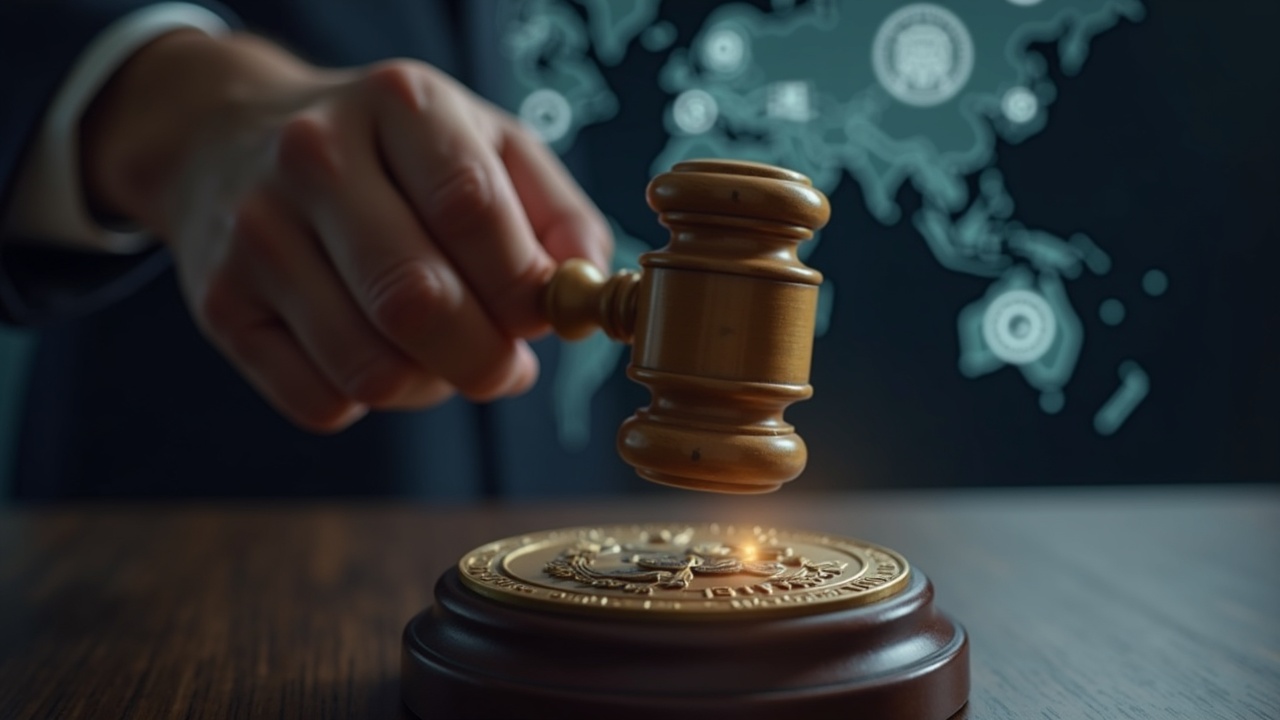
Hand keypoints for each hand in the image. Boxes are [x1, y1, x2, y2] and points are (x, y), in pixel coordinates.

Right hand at [82, 31, 610, 431]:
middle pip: (417, 300)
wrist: (230, 138)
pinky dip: (368, 401)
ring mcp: (255, 233)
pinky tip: (373, 353)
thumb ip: (556, 212)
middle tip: (506, 368)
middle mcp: (314, 158)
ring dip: (431, 387)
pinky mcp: (219, 304)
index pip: (471, 211)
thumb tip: (586, 292)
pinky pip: (320, 403)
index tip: (545, 317)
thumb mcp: (484, 141)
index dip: (524, 288)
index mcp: (398, 105)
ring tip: (440, 355)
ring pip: (371, 368)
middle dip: (486, 361)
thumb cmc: (392, 153)